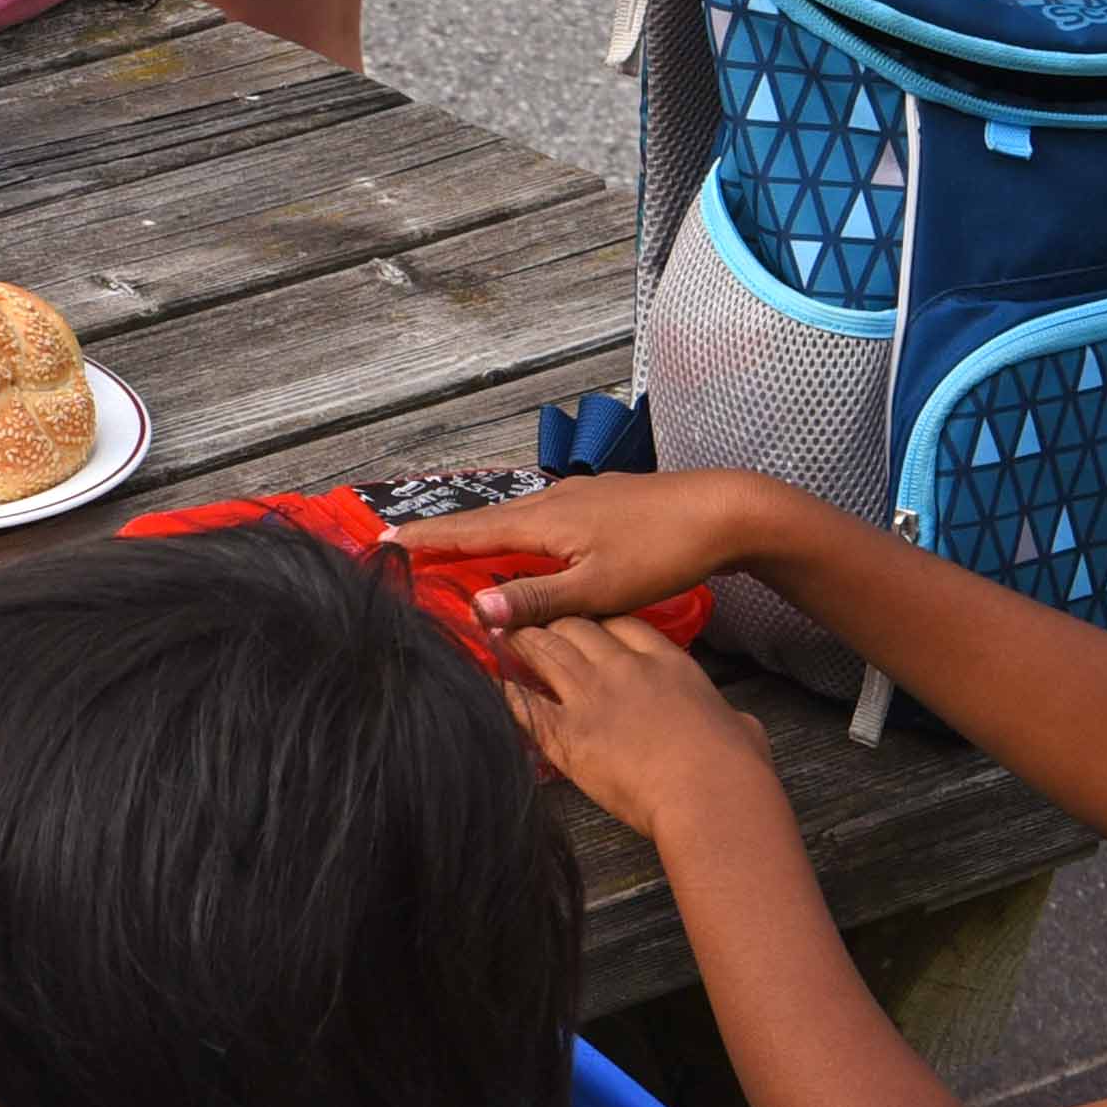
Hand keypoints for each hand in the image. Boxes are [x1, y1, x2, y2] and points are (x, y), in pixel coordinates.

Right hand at [392, 469, 773, 632]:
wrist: (725, 511)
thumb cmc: (663, 551)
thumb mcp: (598, 588)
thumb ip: (537, 600)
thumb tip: (475, 609)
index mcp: (544, 521)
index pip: (468, 533)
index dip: (425, 541)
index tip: (382, 544)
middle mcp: (553, 501)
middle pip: (485, 522)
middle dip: (444, 536)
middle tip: (405, 548)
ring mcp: (579, 497)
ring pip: (516, 519)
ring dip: (482, 535)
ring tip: (455, 550)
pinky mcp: (601, 501)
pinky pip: (544, 518)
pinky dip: (518, 533)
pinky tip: (527, 544)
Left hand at [494, 615, 784, 844]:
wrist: (710, 792)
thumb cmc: (734, 766)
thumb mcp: (740, 727)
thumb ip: (728, 717)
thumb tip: (736, 725)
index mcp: (668, 662)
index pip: (621, 623)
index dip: (597, 620)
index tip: (582, 623)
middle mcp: (624, 668)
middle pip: (575, 626)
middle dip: (550, 622)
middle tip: (527, 622)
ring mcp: (591, 695)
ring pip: (544, 650)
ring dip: (518, 641)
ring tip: (496, 634)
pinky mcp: (566, 731)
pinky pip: (522, 702)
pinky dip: (502, 690)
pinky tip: (486, 681)